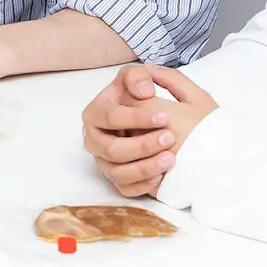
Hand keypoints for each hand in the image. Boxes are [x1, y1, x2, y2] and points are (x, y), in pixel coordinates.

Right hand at [81, 64, 217, 196]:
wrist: (161, 123)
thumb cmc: (147, 99)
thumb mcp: (142, 80)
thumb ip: (138, 77)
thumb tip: (144, 90)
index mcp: (96, 113)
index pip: (110, 117)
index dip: (135, 117)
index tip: (164, 117)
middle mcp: (95, 139)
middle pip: (111, 149)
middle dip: (142, 145)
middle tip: (170, 138)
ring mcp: (105, 162)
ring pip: (118, 172)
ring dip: (145, 167)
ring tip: (171, 159)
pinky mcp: (118, 180)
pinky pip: (126, 189)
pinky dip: (143, 184)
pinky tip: (162, 176)